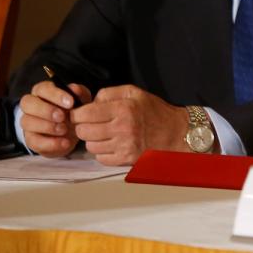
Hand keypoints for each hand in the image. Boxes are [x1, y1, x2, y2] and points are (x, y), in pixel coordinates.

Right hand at [19, 80, 93, 157]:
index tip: (71, 103)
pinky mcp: (30, 139)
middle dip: (45, 110)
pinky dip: (50, 143)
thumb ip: (80, 93)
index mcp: (43, 92)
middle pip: (27, 103)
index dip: (55, 95)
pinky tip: (65, 142)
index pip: (42, 88)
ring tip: (64, 130)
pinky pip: (33, 141)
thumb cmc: (74, 111)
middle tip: (62, 117)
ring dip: (46, 126)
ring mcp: (28, 122)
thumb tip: (74, 88)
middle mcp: (31, 105)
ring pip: (27, 121)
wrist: (72, 133)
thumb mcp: (81, 101)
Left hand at [71, 85, 192, 165]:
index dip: (77, 114)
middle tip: (91, 124)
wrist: (175, 132)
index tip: (80, 114)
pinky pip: (100, 158)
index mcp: (123, 108)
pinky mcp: (125, 159)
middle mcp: (122, 127)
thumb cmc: (154, 111)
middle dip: (83, 127)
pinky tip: (111, 145)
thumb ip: (109, 93)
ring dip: (93, 140)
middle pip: (83, 131)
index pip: (85, 113)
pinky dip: (102, 152)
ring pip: (90, 146)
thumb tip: (90, 102)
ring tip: (104, 134)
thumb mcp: (135, 93)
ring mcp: (124, 145)